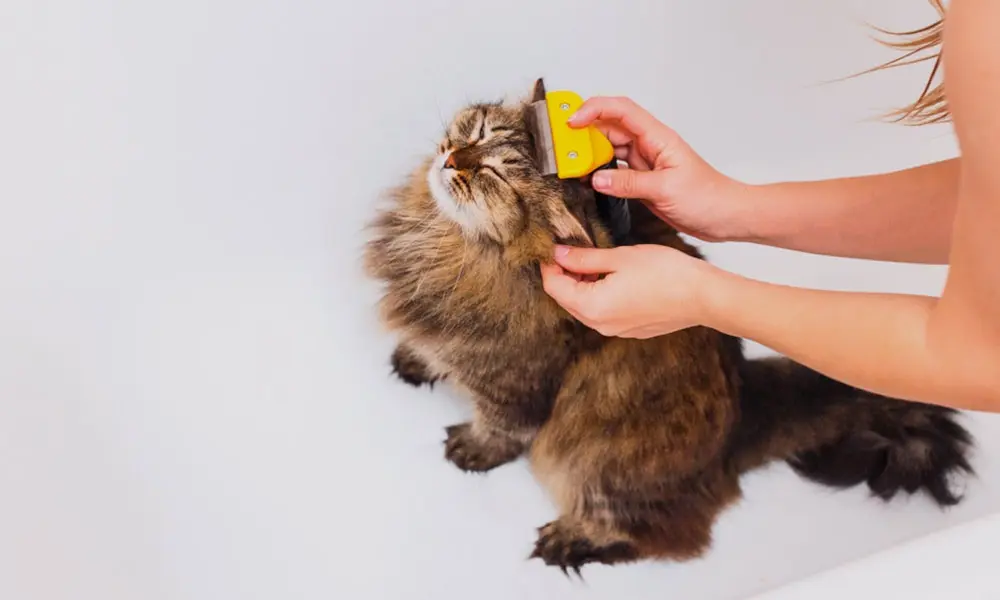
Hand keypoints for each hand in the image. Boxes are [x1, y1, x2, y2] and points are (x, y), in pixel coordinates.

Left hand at [540, 244, 716, 337]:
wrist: (701, 295)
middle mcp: (600, 325)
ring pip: (585, 307)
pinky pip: (604, 314)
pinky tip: (611, 278)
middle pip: (567, 300)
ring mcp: (616, 330)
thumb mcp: (618, 257)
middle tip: (572, 252)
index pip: (554, 287)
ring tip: (593, 262)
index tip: (553, 249)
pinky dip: (599, 296)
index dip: (550, 266)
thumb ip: (584, 258)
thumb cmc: (664, 273)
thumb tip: (559, 254)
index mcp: (592, 307)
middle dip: (564, 276)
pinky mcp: (630, 330)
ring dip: (582, 286)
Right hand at [569, 96, 750, 241]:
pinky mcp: (642, 180)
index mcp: (658, 137)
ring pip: (609, 148)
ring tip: (569, 162)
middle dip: (584, 131)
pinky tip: (586, 179)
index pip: (621, 110)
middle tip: (561, 145)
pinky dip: (598, 172)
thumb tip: (597, 179)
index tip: (572, 122)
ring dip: (589, 153)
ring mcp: (644, 162)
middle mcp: (649, 145)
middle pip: (609, 127)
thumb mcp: (665, 189)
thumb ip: (629, 183)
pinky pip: (614, 169)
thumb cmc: (708, 198)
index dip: (593, 109)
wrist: (725, 217)